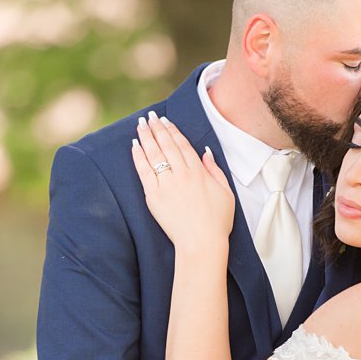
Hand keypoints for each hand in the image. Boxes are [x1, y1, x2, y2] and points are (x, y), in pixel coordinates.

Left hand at [131, 111, 233, 256]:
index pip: (182, 145)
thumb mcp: (225, 192)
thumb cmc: (217, 221)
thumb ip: (215, 170)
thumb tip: (205, 152)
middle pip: (166, 145)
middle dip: (157, 129)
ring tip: (140, 125)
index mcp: (199, 172)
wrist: (202, 243)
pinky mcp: (154, 197)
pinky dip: (138, 157)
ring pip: (154, 155)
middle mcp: (181, 175)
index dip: (173, 131)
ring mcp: (166, 185)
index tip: (165, 121)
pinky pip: (144, 172)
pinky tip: (134, 146)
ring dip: (146, 137)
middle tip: (149, 116)